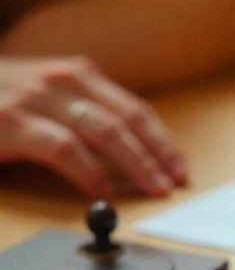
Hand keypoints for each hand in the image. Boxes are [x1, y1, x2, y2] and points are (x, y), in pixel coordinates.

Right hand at [0, 56, 187, 196]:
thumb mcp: (45, 101)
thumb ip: (83, 119)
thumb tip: (130, 157)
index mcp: (76, 76)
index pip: (134, 110)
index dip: (162, 142)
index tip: (181, 168)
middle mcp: (61, 82)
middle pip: (126, 121)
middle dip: (156, 156)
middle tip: (174, 184)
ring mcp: (35, 99)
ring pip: (103, 132)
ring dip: (134, 165)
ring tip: (151, 189)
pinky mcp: (11, 123)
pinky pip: (63, 148)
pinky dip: (88, 172)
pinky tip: (100, 192)